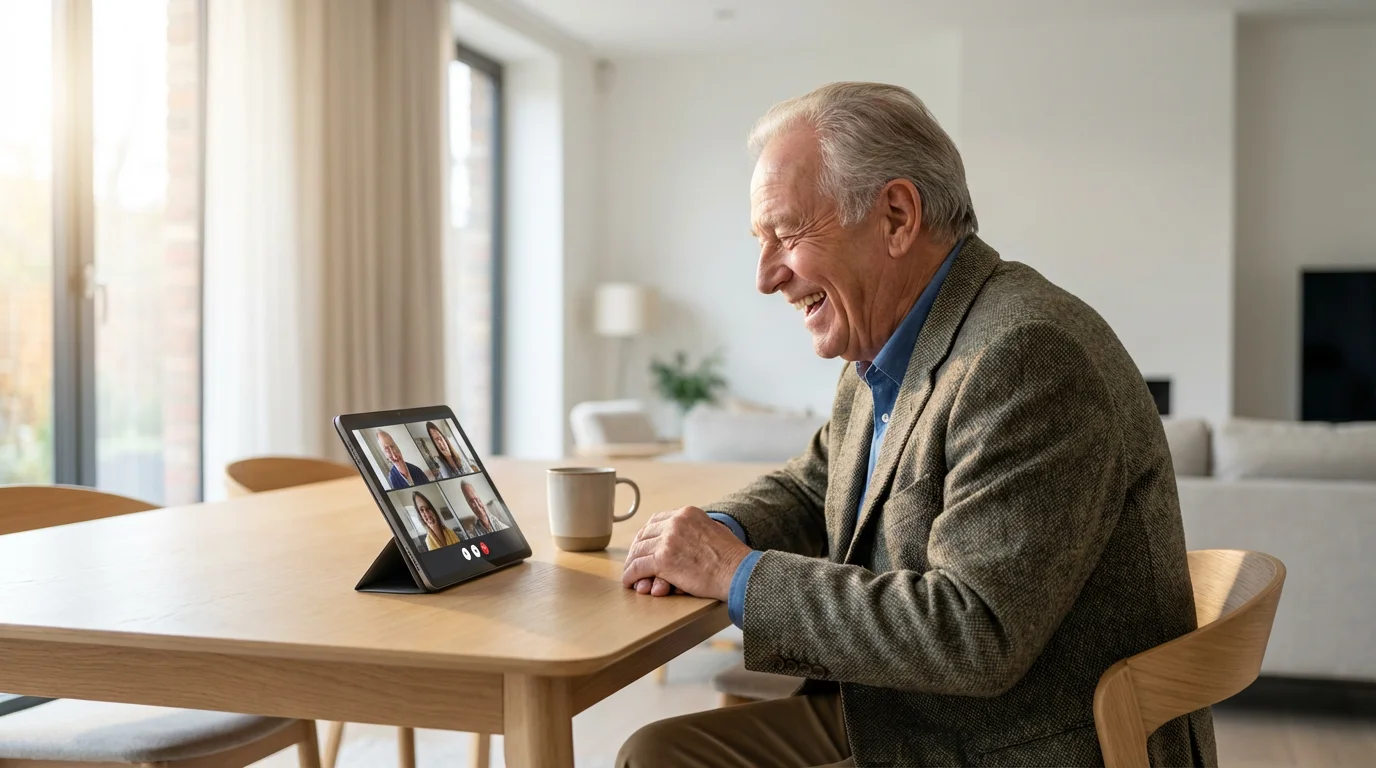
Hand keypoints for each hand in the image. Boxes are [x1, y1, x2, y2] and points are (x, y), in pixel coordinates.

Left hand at [621, 506, 751, 600]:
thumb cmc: (731, 558)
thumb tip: (685, 539)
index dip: (647, 536)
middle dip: (636, 550)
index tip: (644, 546)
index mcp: (687, 513)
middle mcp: (675, 522)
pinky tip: (630, 582)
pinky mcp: (662, 560)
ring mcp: (668, 540)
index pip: (656, 521)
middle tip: (633, 562)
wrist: (738, 571)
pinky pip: (638, 567)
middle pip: (644, 535)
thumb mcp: (714, 530)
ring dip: (632, 564)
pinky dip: (631, 576)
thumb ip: (696, 530)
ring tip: (630, 575)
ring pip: (638, 551)